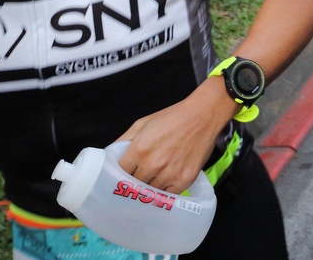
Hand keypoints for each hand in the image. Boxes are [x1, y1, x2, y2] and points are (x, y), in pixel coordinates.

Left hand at [115, 87, 232, 193]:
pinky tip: (164, 184)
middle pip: (134, 186)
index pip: (120, 173)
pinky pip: (167, 196)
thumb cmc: (171, 118)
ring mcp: (169, 174)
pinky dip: (164, 192)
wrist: (203, 116)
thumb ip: (123, 141)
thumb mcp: (142, 123)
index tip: (120, 176)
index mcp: (139, 149)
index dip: (119, 175)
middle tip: (135, 180)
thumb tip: (110, 157)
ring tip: (151, 182)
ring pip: (150, 193)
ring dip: (148, 189)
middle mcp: (153, 164)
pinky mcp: (184, 180)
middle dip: (133, 183)